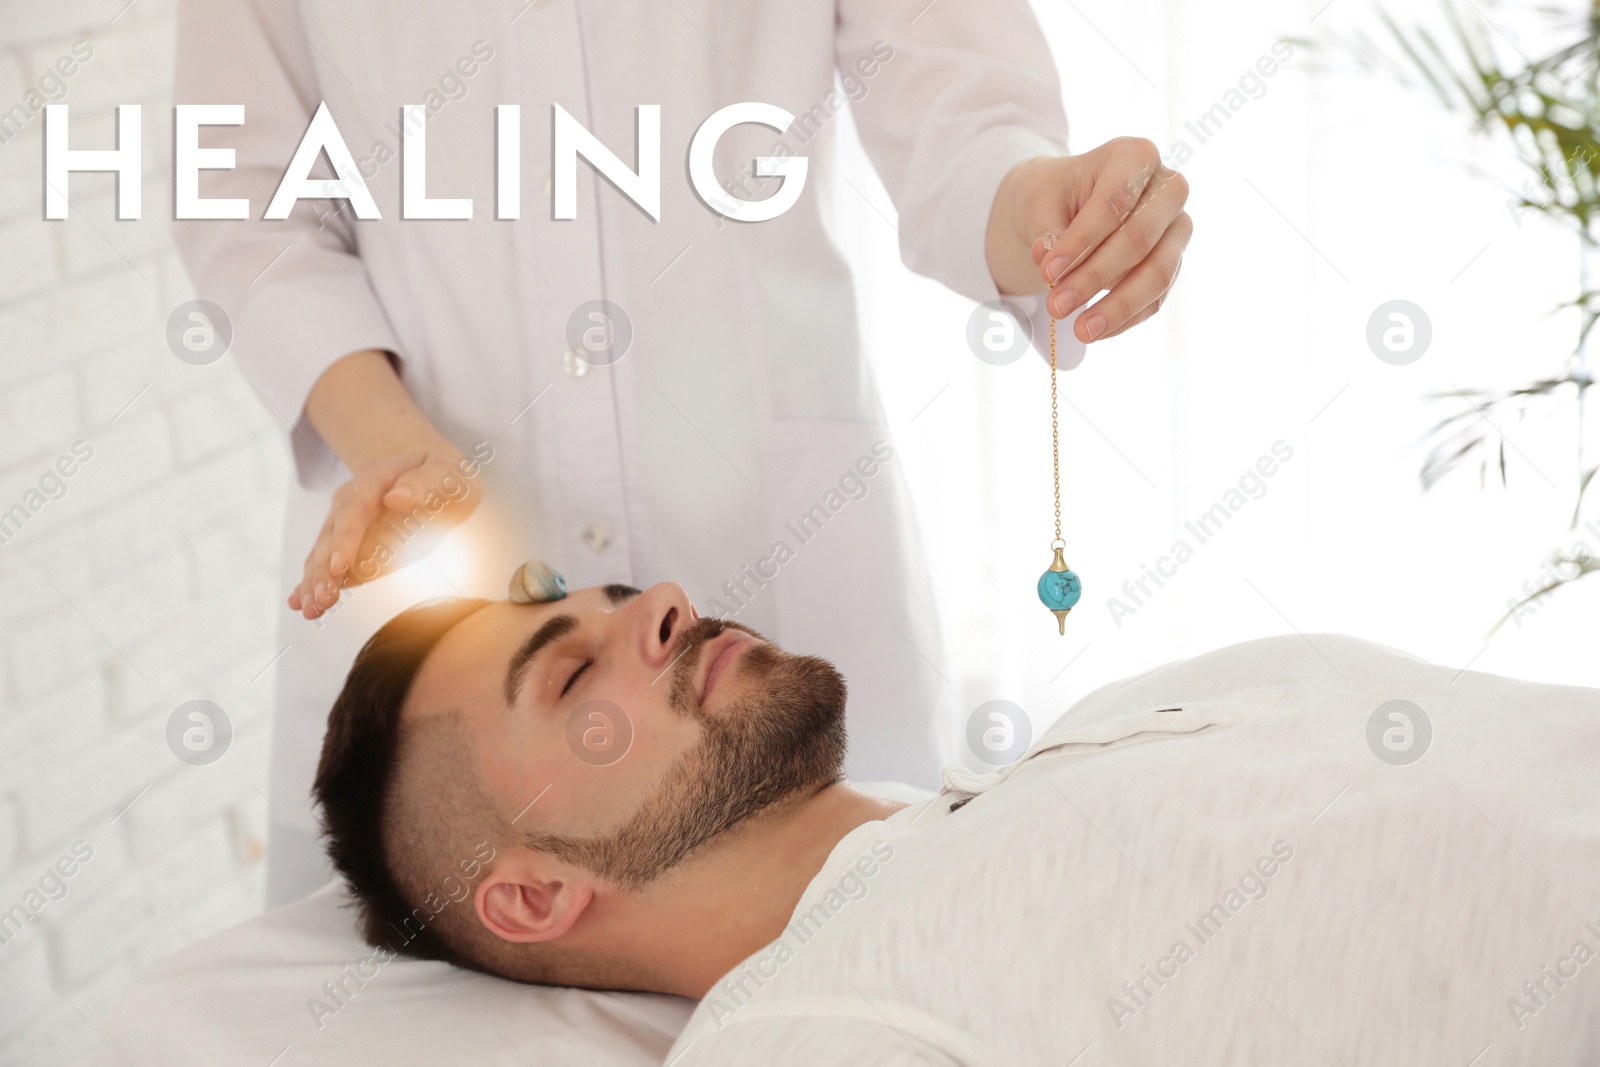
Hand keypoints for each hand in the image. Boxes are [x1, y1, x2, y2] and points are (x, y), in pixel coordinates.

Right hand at [287, 446, 480, 619]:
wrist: (432, 474)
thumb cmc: (444, 477)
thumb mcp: (446, 474)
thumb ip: (425, 483)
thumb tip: (396, 499)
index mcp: (375, 477)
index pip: (355, 510)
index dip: (345, 540)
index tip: (340, 568)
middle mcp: (350, 497)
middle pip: (331, 534)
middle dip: (325, 569)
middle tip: (323, 601)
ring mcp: (343, 517)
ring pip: (323, 551)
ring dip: (315, 581)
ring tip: (312, 610)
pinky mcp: (344, 537)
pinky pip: (325, 560)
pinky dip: (312, 581)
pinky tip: (301, 603)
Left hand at [987, 137, 1191, 343]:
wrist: (1066, 204)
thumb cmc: (1054, 195)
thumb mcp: (1038, 201)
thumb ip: (1046, 229)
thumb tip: (1048, 259)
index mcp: (1135, 156)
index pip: (1114, 201)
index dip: (1081, 241)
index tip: (1046, 273)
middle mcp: (1168, 189)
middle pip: (1140, 239)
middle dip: (1095, 278)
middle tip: (1057, 307)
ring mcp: (1176, 228)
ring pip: (1158, 273)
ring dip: (1117, 307)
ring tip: (1081, 331)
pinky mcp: (1173, 262)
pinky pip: (1157, 297)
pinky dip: (1126, 318)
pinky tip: (1095, 331)